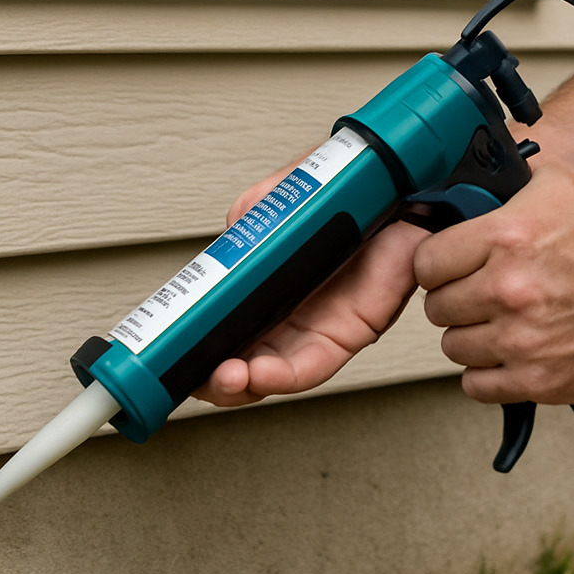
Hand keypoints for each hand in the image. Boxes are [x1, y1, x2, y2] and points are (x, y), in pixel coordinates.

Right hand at [192, 169, 427, 406]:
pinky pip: (310, 366)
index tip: (168, 349)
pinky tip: (259, 374)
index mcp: (264, 287)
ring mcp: (314, 329)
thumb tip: (228, 238)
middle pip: (239, 362)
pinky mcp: (346, 336)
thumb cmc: (349, 196)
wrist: (405, 191)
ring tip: (223, 377)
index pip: (221, 325)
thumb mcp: (284, 195)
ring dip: (240, 383)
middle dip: (209, 379)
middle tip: (188, 376)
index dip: (193, 343)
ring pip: (269, 373)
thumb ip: (250, 212)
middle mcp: (286, 315)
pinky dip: (281, 374)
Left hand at [414, 161, 573, 404]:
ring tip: (499, 321)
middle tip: (481, 292)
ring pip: (453, 346)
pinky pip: (476, 384)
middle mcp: (510, 291)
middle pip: (437, 307)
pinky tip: (507, 351)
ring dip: (471, 335)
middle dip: (455, 298)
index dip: (438, 263)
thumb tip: (461, 188)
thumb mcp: (557, 186)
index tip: (451, 266)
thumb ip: (502, 184)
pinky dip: (487, 372)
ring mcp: (522, 341)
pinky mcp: (537, 380)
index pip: (425, 263)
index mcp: (507, 239)